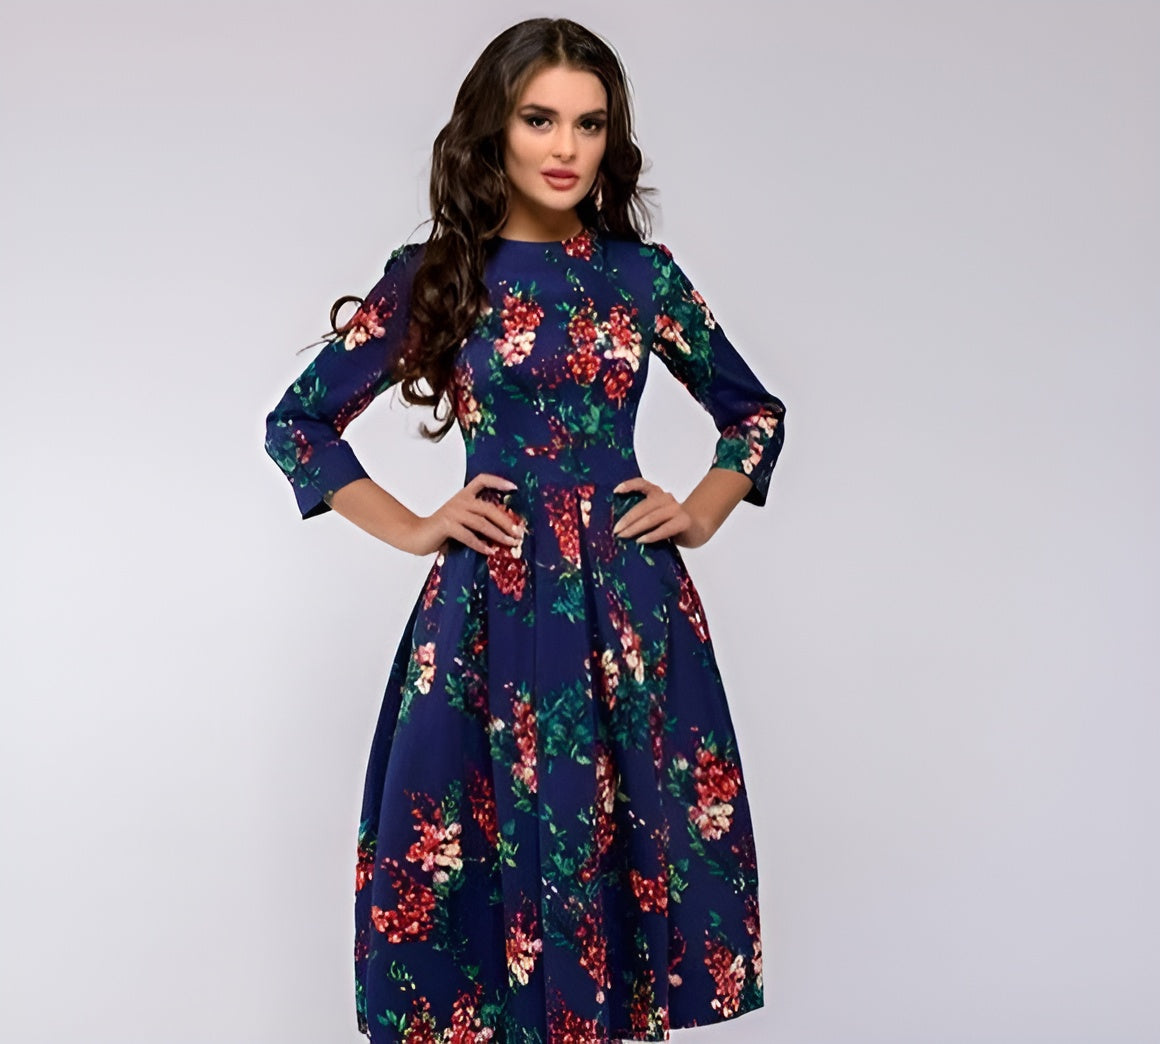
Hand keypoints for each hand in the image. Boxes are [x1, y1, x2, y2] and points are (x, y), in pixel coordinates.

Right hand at [402, 473, 525, 556]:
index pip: (482, 480)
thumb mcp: (462, 522)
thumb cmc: (440, 531)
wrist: (415, 535)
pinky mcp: (447, 525)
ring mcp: (453, 512)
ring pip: (481, 522)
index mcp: (463, 496)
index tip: (514, 488)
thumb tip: (504, 533)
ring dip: (498, 534)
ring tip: (509, 543)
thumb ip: (477, 522)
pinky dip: (481, 545)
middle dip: (506, 521)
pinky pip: (469, 536)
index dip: (498, 481)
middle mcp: (459, 501)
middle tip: (518, 532)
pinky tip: (489, 551)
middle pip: (488, 508)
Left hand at [611, 476, 706, 547]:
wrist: (698, 529)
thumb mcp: (656, 516)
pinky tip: (641, 540)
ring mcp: (676, 509)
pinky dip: (652, 535)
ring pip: (651, 517)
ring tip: (624, 536)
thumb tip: (621, 528)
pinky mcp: (683, 522)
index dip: (629, 485)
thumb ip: (643, 516)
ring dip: (635, 528)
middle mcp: (666, 499)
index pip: (642, 484)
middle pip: (643, 507)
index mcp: (658, 494)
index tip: (615, 491)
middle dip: (627, 519)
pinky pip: (665, 528)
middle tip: (616, 531)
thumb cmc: (673, 524)